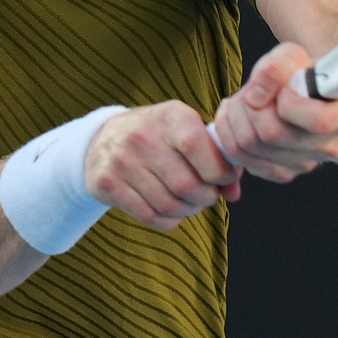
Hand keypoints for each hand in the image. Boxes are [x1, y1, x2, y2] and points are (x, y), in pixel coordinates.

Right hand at [83, 101, 241, 229]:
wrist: (103, 139)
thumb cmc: (158, 138)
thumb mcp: (187, 133)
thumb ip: (217, 159)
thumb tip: (234, 193)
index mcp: (169, 116)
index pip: (197, 145)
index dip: (218, 170)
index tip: (224, 179)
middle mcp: (141, 135)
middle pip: (185, 184)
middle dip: (205, 197)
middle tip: (207, 196)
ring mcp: (121, 160)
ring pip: (168, 204)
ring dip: (187, 210)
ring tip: (189, 203)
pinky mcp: (107, 183)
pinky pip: (148, 216)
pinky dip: (168, 220)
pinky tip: (171, 212)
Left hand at [211, 42, 337, 182]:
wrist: (294, 95)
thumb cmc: (297, 76)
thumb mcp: (291, 57)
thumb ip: (276, 67)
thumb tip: (255, 97)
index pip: (318, 121)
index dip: (290, 103)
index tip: (284, 90)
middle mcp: (326, 147)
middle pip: (271, 133)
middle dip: (249, 105)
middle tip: (251, 92)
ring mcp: (302, 165)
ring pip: (248, 144)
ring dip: (235, 116)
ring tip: (243, 102)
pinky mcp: (278, 173)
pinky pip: (238, 156)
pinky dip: (228, 132)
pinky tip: (238, 118)